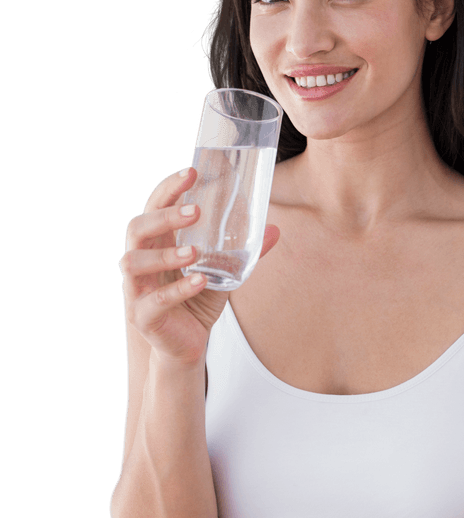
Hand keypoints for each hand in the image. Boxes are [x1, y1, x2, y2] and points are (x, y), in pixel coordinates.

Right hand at [119, 166, 280, 365]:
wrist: (187, 345)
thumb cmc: (197, 300)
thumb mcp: (224, 274)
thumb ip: (244, 253)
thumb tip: (275, 229)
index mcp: (156, 242)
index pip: (154, 206)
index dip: (169, 188)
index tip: (191, 172)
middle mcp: (139, 260)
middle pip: (137, 228)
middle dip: (164, 216)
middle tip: (195, 211)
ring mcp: (136, 289)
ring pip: (134, 262)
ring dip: (165, 255)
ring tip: (194, 252)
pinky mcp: (142, 316)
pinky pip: (155, 300)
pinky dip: (179, 290)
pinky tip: (200, 281)